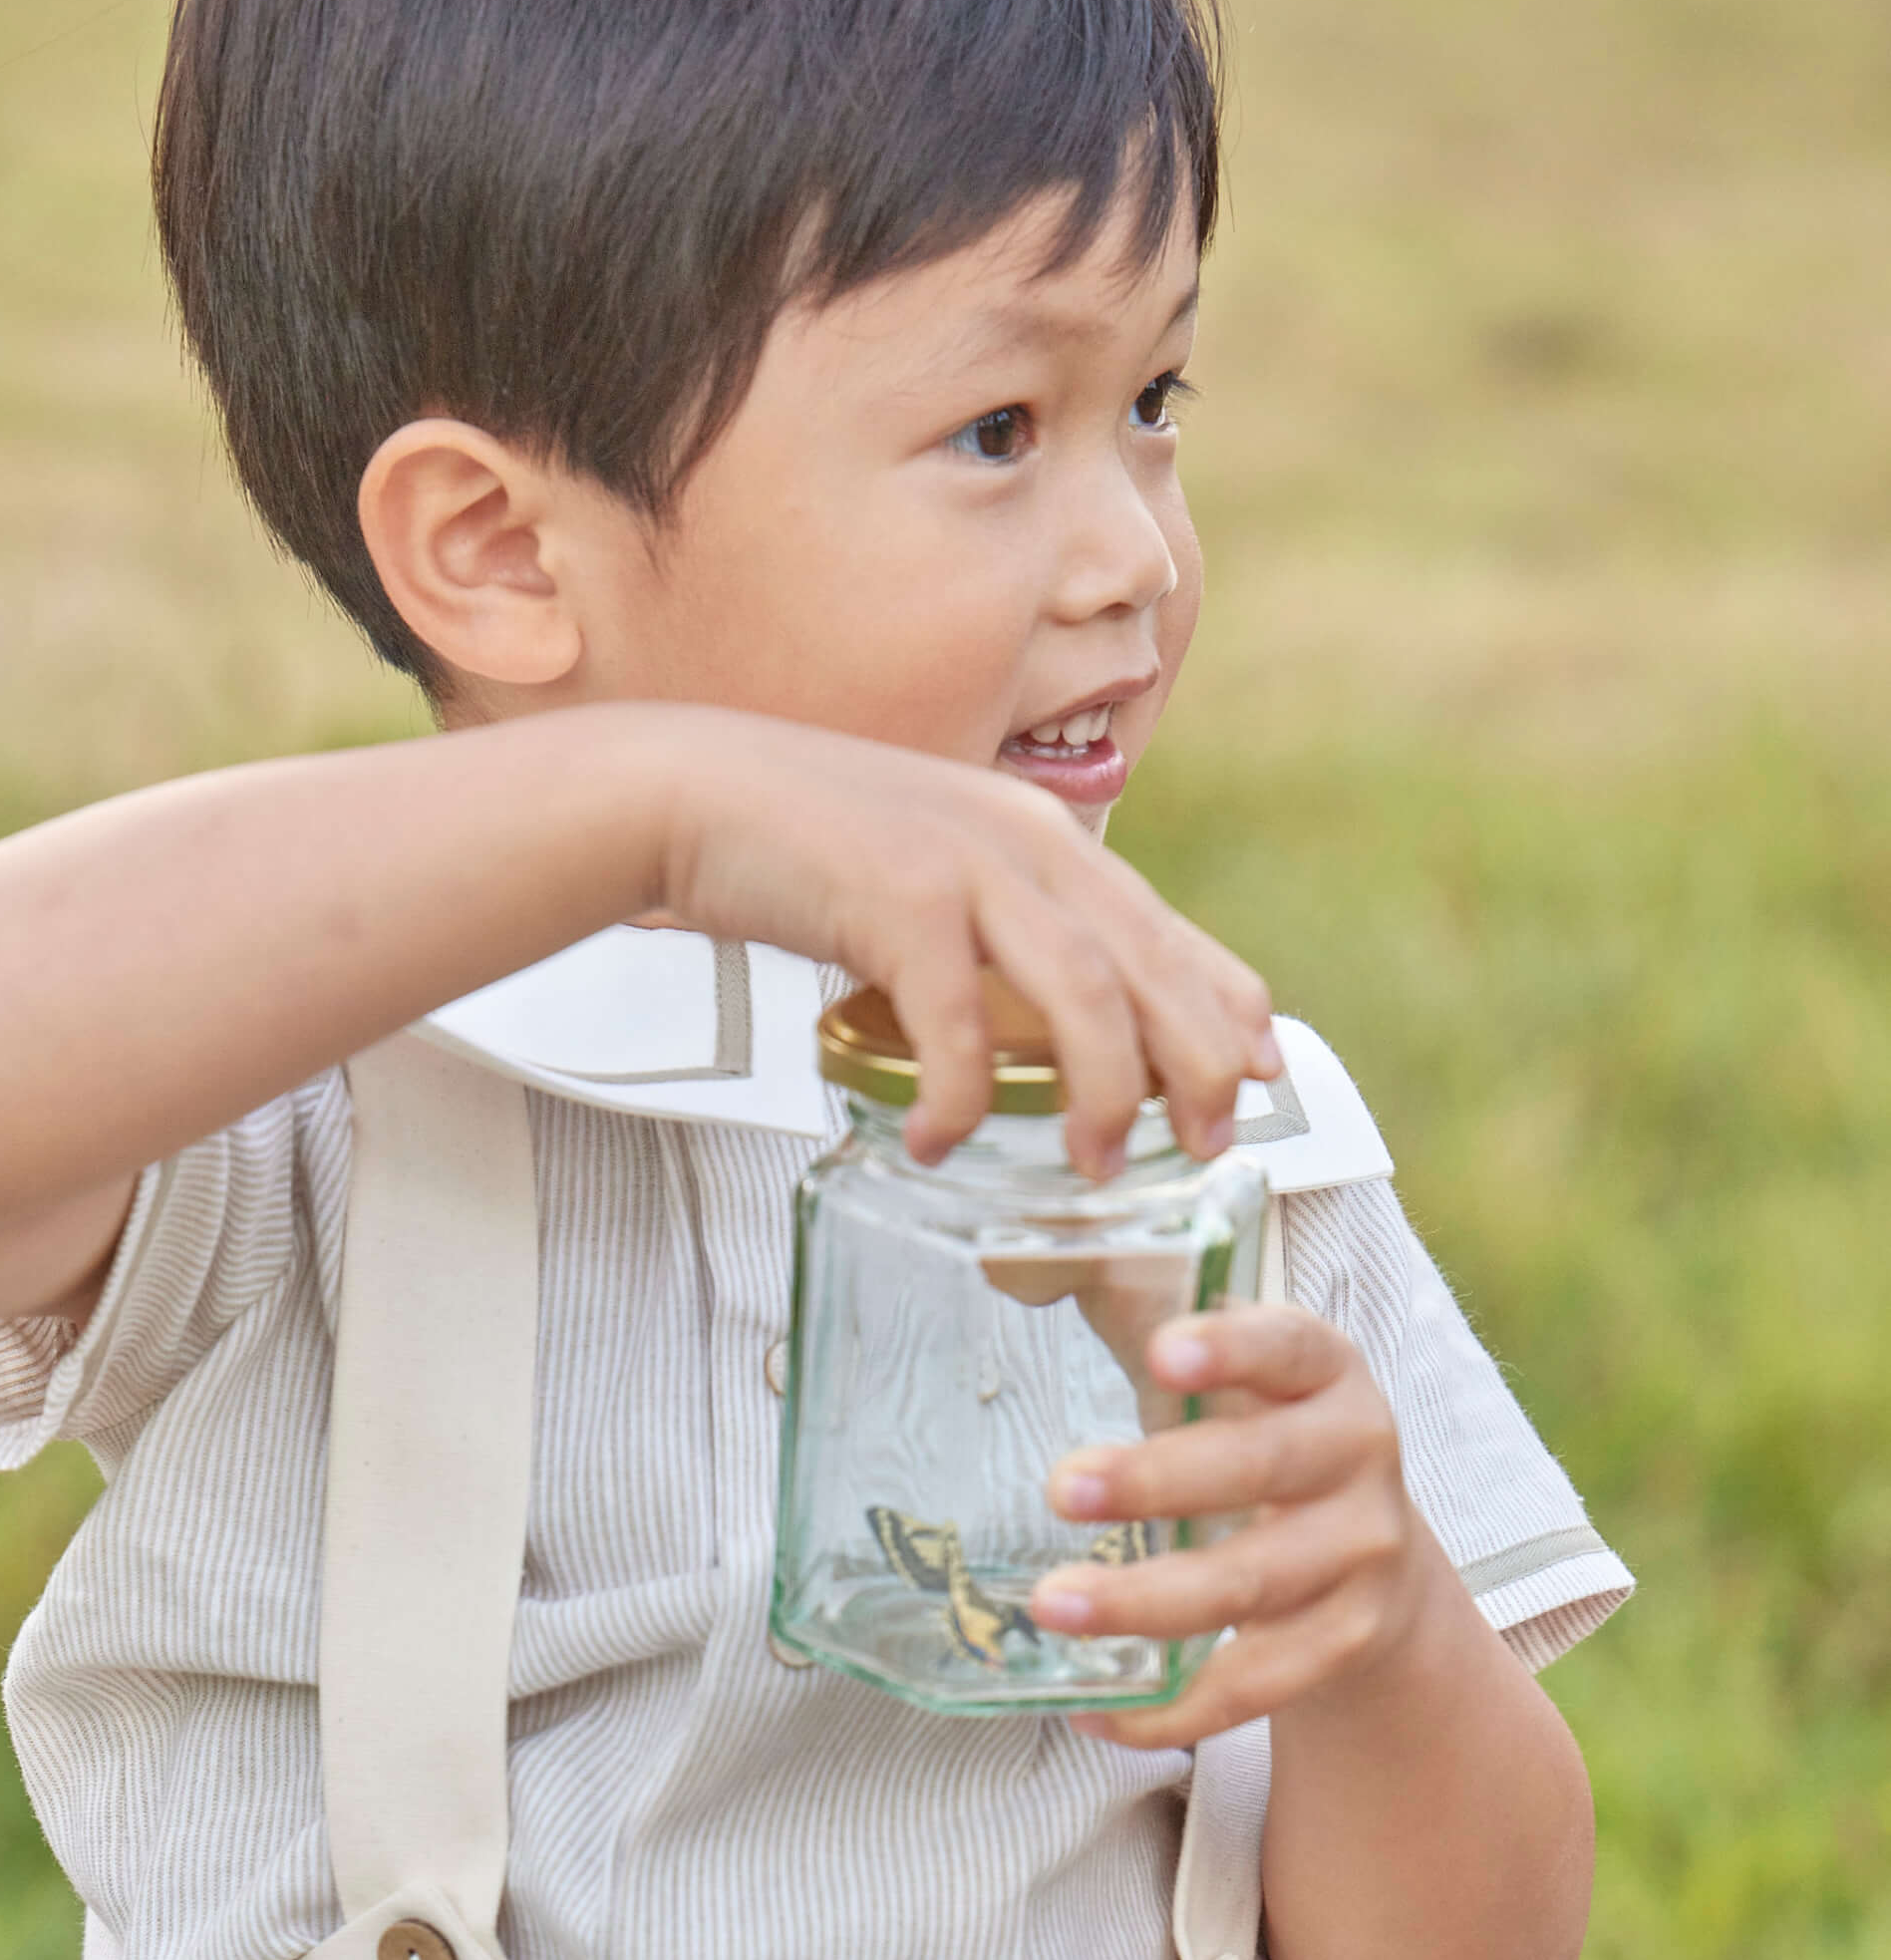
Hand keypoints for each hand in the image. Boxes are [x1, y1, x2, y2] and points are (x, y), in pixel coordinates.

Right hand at [651, 710, 1281, 1175]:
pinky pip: (953, 1023)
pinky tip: (942, 1144)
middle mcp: (1024, 843)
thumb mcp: (935, 875)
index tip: (1263, 1076)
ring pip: (1084, 994)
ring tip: (1093, 1168)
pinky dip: (960, 1096)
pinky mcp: (896, 899)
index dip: (1228, 1007)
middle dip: (1196, 1068)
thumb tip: (1044, 1019)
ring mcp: (964, 867)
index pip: (1171, 930)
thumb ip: (998, 927)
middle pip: (1150, 969)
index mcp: (1044, 837)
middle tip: (1207, 1148)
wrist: (695, 791)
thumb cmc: (809, 850)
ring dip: (1102, 1093)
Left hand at [1029, 1303, 1451, 1746]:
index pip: (1291, 1347)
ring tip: (1051, 1605)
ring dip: (1145, 1603)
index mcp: (1326, 1373)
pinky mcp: (1344, 1643)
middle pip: (1261, 1471)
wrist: (1376, 1564)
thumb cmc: (1259, 1441)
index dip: (1234, 1349)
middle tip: (1060, 1487)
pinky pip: (1253, 1686)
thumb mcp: (1226, 1375)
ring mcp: (1360, 1557)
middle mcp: (1359, 1457)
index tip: (1163, 1350)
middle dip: (1157, 1482)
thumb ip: (1141, 1314)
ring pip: (1249, 1588)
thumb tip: (1006, 1257)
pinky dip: (1169, 1706)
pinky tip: (1090, 1705)